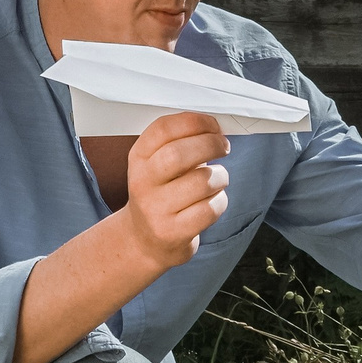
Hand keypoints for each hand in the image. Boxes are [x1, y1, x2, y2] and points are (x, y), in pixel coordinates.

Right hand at [119, 111, 230, 268]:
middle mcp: (142, 183)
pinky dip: (220, 201)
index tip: (212, 125)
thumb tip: (216, 129)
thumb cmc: (161, 195)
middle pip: (179, 154)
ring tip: (218, 179)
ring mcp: (155, 210)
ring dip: (221, 176)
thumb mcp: (157, 166)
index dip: (194, 121)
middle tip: (223, 146)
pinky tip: (213, 201)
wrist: (144, 241)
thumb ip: (180, 144)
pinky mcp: (172, 232)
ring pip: (202, 181)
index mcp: (138, 158)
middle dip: (211, 144)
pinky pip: (210, 209)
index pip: (163, 129)